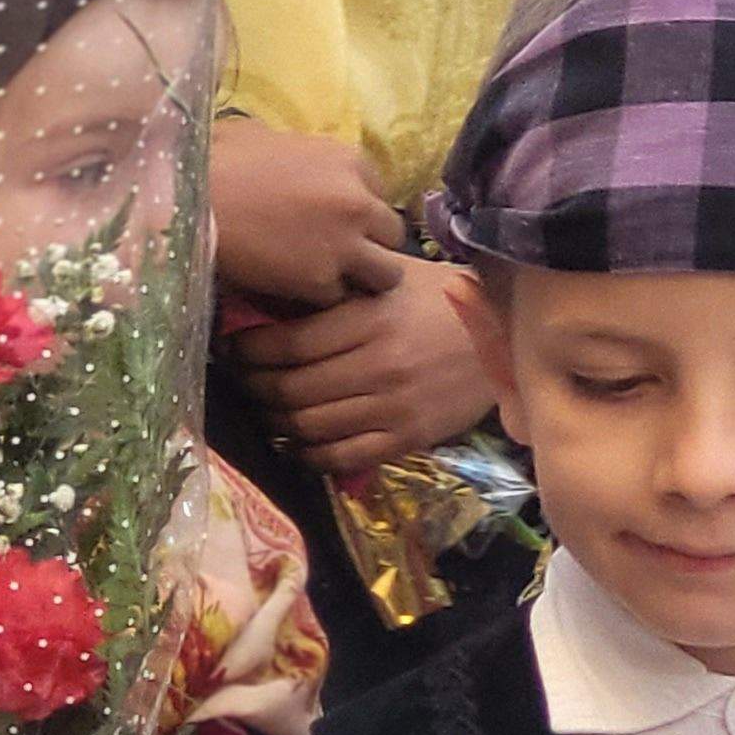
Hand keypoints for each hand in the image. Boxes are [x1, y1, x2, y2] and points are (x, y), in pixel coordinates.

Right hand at [212, 120, 408, 308]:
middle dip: (369, 245)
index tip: (335, 220)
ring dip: (361, 279)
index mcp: (348, 159)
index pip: (379, 192)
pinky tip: (296, 291)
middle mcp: (358, 200)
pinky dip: (322, 299)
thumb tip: (274, 143)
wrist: (187, 204)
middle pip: (391, 233)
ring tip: (327, 280)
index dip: (358, 210)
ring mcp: (345, 243)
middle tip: (338, 255)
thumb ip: (286, 145)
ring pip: (386, 273)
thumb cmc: (212, 162)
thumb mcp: (257, 136)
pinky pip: (341, 298)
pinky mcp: (323, 280)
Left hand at [233, 260, 496, 473]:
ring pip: (310, 425)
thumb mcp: (389, 278)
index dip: (247, 352)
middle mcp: (377, 365)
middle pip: (290, 388)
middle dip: (253, 388)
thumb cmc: (438, 298)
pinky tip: (297, 444)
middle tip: (240, 382)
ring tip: (265, 411)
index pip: (287, 344)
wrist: (503, 334)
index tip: (231, 350)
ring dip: (276, 422)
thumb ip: (339, 289)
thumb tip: (275, 296)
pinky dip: (310, 455)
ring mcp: (393, 406)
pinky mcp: (408, 437)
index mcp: (368, 319)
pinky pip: (344, 456)